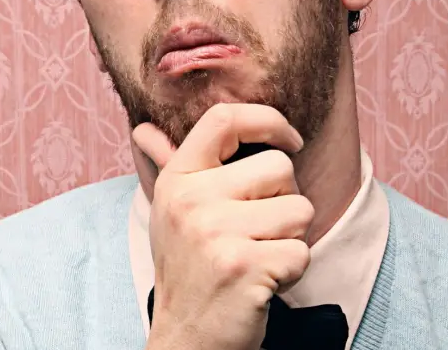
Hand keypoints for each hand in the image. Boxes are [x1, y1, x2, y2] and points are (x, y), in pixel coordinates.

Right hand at [135, 103, 312, 349]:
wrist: (186, 339)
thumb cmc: (188, 269)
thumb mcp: (169, 213)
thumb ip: (165, 165)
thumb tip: (145, 129)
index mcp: (177, 180)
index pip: (224, 119)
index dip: (268, 120)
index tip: (289, 140)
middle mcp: (191, 201)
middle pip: (279, 168)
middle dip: (285, 201)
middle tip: (257, 231)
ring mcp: (216, 234)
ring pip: (300, 210)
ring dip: (291, 239)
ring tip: (258, 256)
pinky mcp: (245, 267)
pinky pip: (303, 251)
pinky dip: (293, 271)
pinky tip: (262, 281)